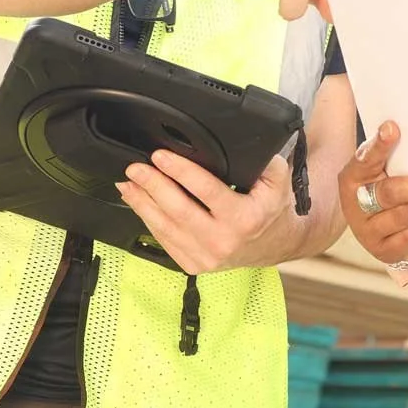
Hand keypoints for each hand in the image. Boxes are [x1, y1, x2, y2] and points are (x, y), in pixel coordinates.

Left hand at [115, 149, 300, 273]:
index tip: (160, 156)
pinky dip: (148, 220)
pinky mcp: (193, 265)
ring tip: (128, 184)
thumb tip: (244, 142)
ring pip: (166, 227)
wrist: (274, 246)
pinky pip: (164, 240)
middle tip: (136, 168)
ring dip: (142, 203)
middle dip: (153, 186)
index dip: (180, 171)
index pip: (206, 190)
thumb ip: (265, 162)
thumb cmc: (271, 210)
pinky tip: (139, 204)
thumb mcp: (278, 182)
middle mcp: (223, 241)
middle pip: (178, 210)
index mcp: (244, 218)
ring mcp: (206, 257)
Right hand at [337, 121, 407, 267]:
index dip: (378, 145)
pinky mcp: (383, 251)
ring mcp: (367, 231)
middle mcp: (354, 206)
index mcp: (351, 178)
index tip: (393, 127)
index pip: (365, 159)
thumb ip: (392, 154)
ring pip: (405, 216)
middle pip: (392, 192)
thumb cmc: (385, 185)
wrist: (379, 226)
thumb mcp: (381, 169)